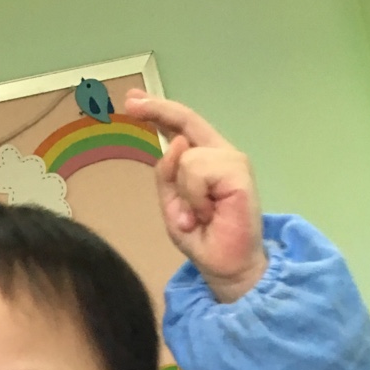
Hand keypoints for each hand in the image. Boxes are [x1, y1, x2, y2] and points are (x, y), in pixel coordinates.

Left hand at [125, 91, 265, 303]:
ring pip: (186, 156)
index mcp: (206, 161)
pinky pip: (198, 170)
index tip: (132, 101)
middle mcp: (220, 154)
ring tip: (199, 215)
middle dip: (157, 108)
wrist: (227, 268)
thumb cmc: (203, 240)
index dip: (157, 111)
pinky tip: (208, 213)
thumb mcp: (172, 207)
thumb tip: (176, 143)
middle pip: (186, 120)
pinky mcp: (239, 171)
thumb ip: (168, 176)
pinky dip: (194, 196)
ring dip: (184, 191)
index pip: (181, 128)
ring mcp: (232, 160)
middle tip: (130, 102)